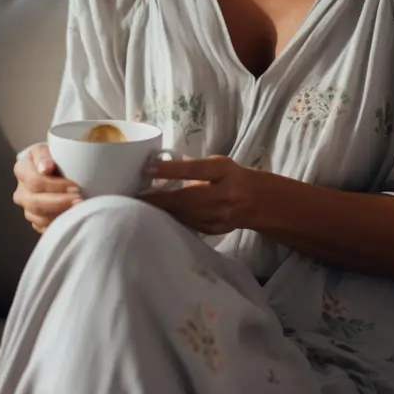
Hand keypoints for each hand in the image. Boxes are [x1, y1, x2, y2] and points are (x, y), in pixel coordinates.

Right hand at [13, 143, 82, 233]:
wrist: (58, 168)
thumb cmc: (57, 156)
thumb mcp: (51, 148)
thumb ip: (45, 155)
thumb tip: (45, 168)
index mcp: (22, 169)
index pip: (35, 181)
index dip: (56, 186)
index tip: (76, 187)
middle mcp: (21, 190)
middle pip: (35, 203)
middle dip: (59, 203)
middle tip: (80, 200)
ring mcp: (27, 207)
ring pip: (38, 218)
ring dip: (59, 215)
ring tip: (78, 210)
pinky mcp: (35, 220)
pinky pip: (43, 228)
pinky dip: (57, 225)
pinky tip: (70, 219)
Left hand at [141, 155, 257, 234]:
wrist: (257, 201)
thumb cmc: (232, 176)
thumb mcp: (218, 163)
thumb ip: (193, 165)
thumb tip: (160, 164)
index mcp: (224, 171)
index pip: (195, 169)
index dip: (171, 170)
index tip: (147, 169)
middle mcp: (224, 194)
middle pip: (187, 199)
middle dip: (159, 199)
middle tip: (136, 197)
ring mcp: (221, 215)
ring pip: (185, 215)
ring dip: (164, 211)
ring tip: (144, 206)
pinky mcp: (216, 229)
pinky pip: (190, 224)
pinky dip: (175, 219)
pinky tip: (163, 215)